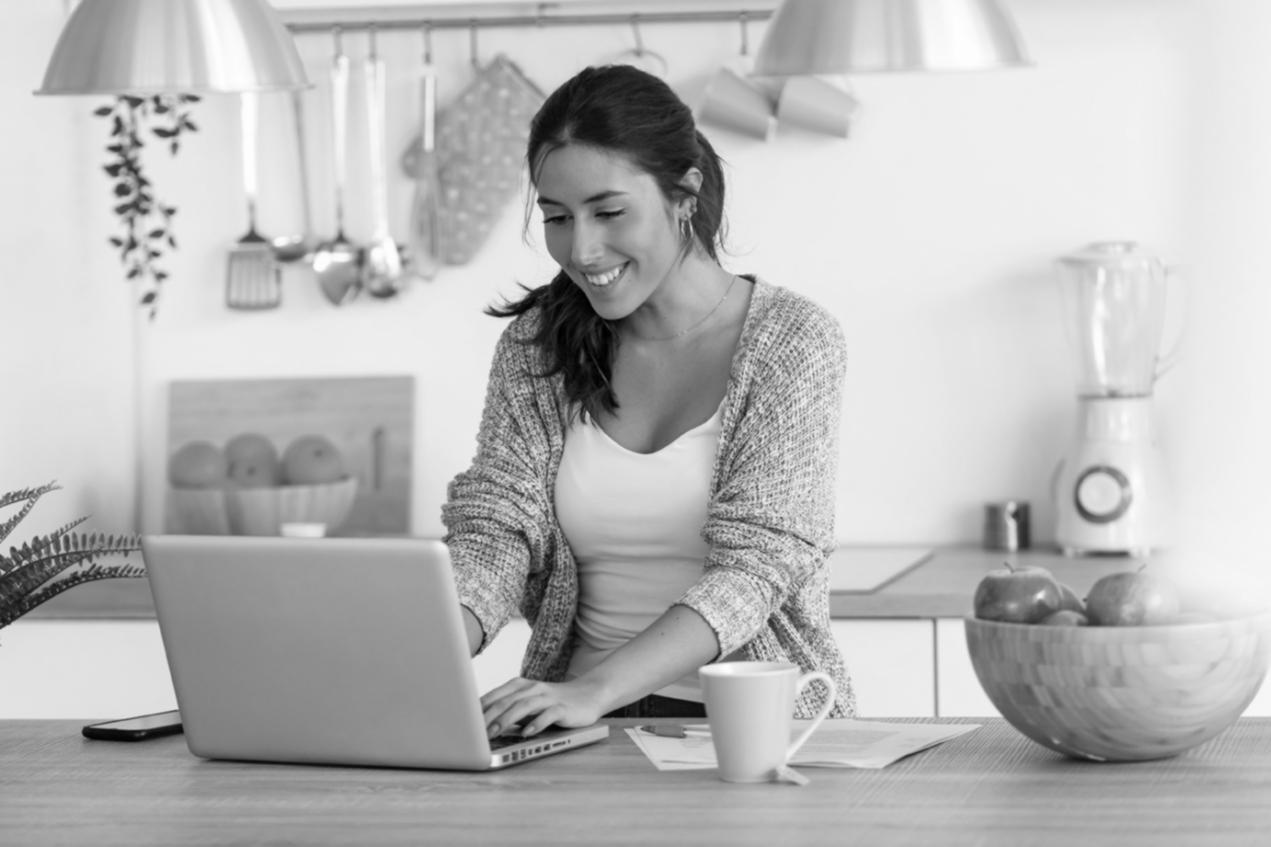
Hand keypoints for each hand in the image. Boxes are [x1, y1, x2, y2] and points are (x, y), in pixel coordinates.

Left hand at [480, 677, 606, 738]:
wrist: (590, 694)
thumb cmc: (554, 702)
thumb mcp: (529, 703)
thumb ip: (509, 710)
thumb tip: (483, 725)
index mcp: (520, 686)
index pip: (494, 696)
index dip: (478, 710)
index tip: (463, 724)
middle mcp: (532, 689)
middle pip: (505, 701)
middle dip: (487, 717)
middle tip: (472, 732)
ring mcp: (548, 697)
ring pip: (523, 706)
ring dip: (506, 720)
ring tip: (493, 733)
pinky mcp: (563, 708)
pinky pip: (548, 715)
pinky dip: (536, 724)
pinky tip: (526, 734)